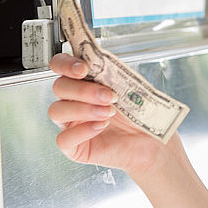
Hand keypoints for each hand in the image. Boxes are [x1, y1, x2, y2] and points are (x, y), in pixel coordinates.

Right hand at [48, 53, 168, 175]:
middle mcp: (72, 101)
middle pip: (58, 87)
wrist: (151, 139)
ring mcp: (70, 124)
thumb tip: (100, 60)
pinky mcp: (73, 147)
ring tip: (108, 112)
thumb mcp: (127, 87)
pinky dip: (82, 131)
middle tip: (108, 95)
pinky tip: (101, 126)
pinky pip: (63, 139)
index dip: (65, 64)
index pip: (60, 65)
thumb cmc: (138, 113)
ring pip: (56, 111)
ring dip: (84, 109)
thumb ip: (110, 73)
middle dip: (83, 90)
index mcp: (83, 82)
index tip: (83, 68)